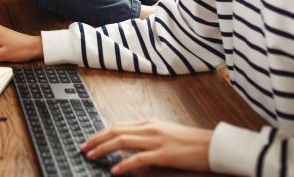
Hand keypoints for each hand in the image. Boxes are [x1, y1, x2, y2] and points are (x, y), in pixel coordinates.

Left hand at [81, 120, 212, 174]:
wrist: (211, 144)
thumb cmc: (189, 141)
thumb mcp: (164, 133)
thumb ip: (146, 136)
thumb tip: (127, 143)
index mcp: (148, 123)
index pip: (117, 126)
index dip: (100, 133)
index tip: (88, 141)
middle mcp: (149, 128)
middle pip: (115, 131)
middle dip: (96, 140)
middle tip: (83, 148)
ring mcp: (156, 140)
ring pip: (122, 142)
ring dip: (103, 149)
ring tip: (91, 156)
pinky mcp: (164, 154)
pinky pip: (139, 159)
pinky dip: (124, 164)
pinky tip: (114, 170)